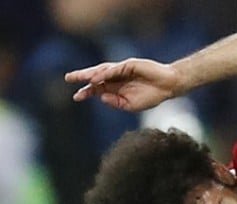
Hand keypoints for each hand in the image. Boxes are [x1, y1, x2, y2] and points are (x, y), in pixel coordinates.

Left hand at [65, 58, 181, 111]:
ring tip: (80, 77)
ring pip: (102, 70)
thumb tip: (101, 97)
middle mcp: (116, 77)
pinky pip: (115, 69)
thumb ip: (116, 102)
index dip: (86, 92)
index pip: (97, 88)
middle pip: (95, 76)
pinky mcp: (130, 65)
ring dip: (91, 73)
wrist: (168, 87)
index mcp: (115, 87)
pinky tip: (97, 77)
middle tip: (68, 78)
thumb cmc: (151, 96)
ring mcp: (122, 70)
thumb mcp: (130, 105)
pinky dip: (106, 73)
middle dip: (82, 77)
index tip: (76, 97)